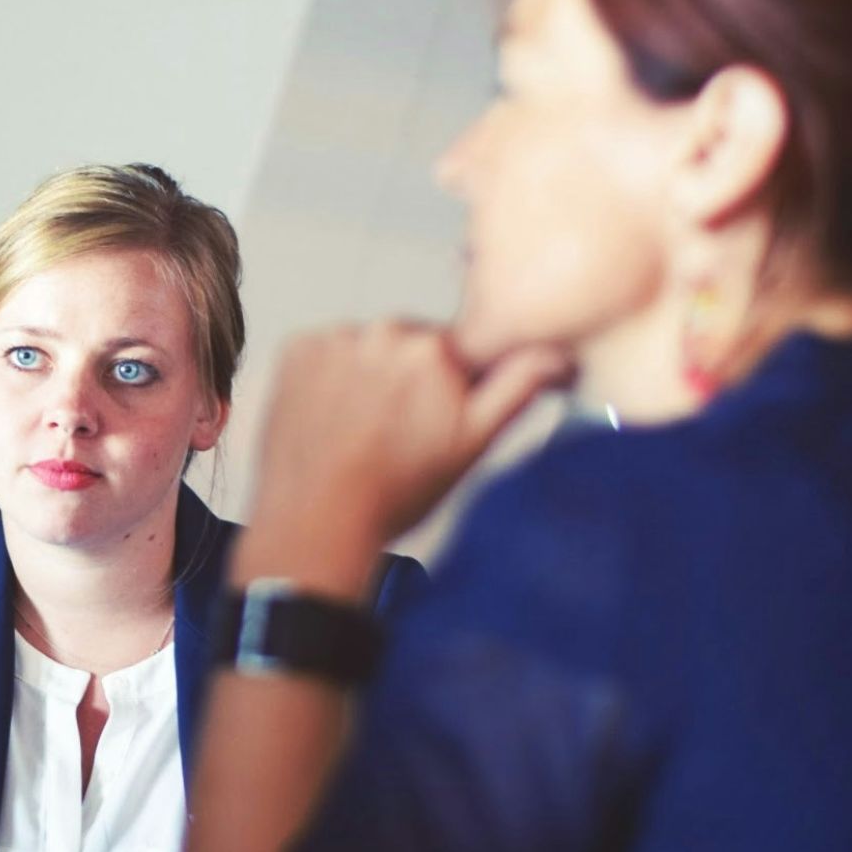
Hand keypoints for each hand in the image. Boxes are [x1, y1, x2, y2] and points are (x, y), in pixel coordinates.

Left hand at [237, 321, 568, 596]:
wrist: (316, 520)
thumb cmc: (393, 493)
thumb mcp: (472, 444)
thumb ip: (517, 387)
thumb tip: (556, 353)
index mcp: (435, 348)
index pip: (458, 350)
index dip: (451, 385)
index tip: (436, 415)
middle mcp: (383, 331)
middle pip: (410, 345)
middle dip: (409, 379)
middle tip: (397, 432)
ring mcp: (334, 339)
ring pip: (367, 348)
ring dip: (368, 376)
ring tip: (361, 430)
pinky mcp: (296, 350)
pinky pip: (325, 352)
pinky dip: (328, 377)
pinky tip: (332, 418)